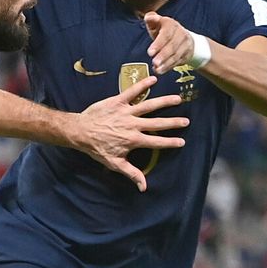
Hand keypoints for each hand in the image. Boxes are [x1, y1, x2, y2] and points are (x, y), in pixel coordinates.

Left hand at [74, 75, 187, 191]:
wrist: (80, 131)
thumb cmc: (97, 148)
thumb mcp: (114, 163)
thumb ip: (131, 173)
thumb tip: (144, 188)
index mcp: (133, 140)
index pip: (156, 142)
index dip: (170, 142)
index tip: (182, 141)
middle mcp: (132, 125)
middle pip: (157, 123)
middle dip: (173, 122)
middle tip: (186, 121)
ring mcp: (126, 112)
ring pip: (149, 106)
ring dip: (164, 102)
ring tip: (178, 99)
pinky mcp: (117, 101)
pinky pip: (132, 91)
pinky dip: (143, 85)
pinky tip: (154, 79)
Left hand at [145, 11, 192, 74]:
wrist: (182, 36)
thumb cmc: (164, 30)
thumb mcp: (157, 22)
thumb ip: (151, 19)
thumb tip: (149, 17)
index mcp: (171, 24)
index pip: (166, 34)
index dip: (158, 44)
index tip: (150, 53)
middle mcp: (180, 33)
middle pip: (172, 46)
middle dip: (163, 55)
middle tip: (154, 62)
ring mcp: (185, 44)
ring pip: (176, 55)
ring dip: (166, 63)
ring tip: (157, 69)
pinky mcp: (187, 53)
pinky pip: (178, 61)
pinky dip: (169, 67)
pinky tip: (161, 70)